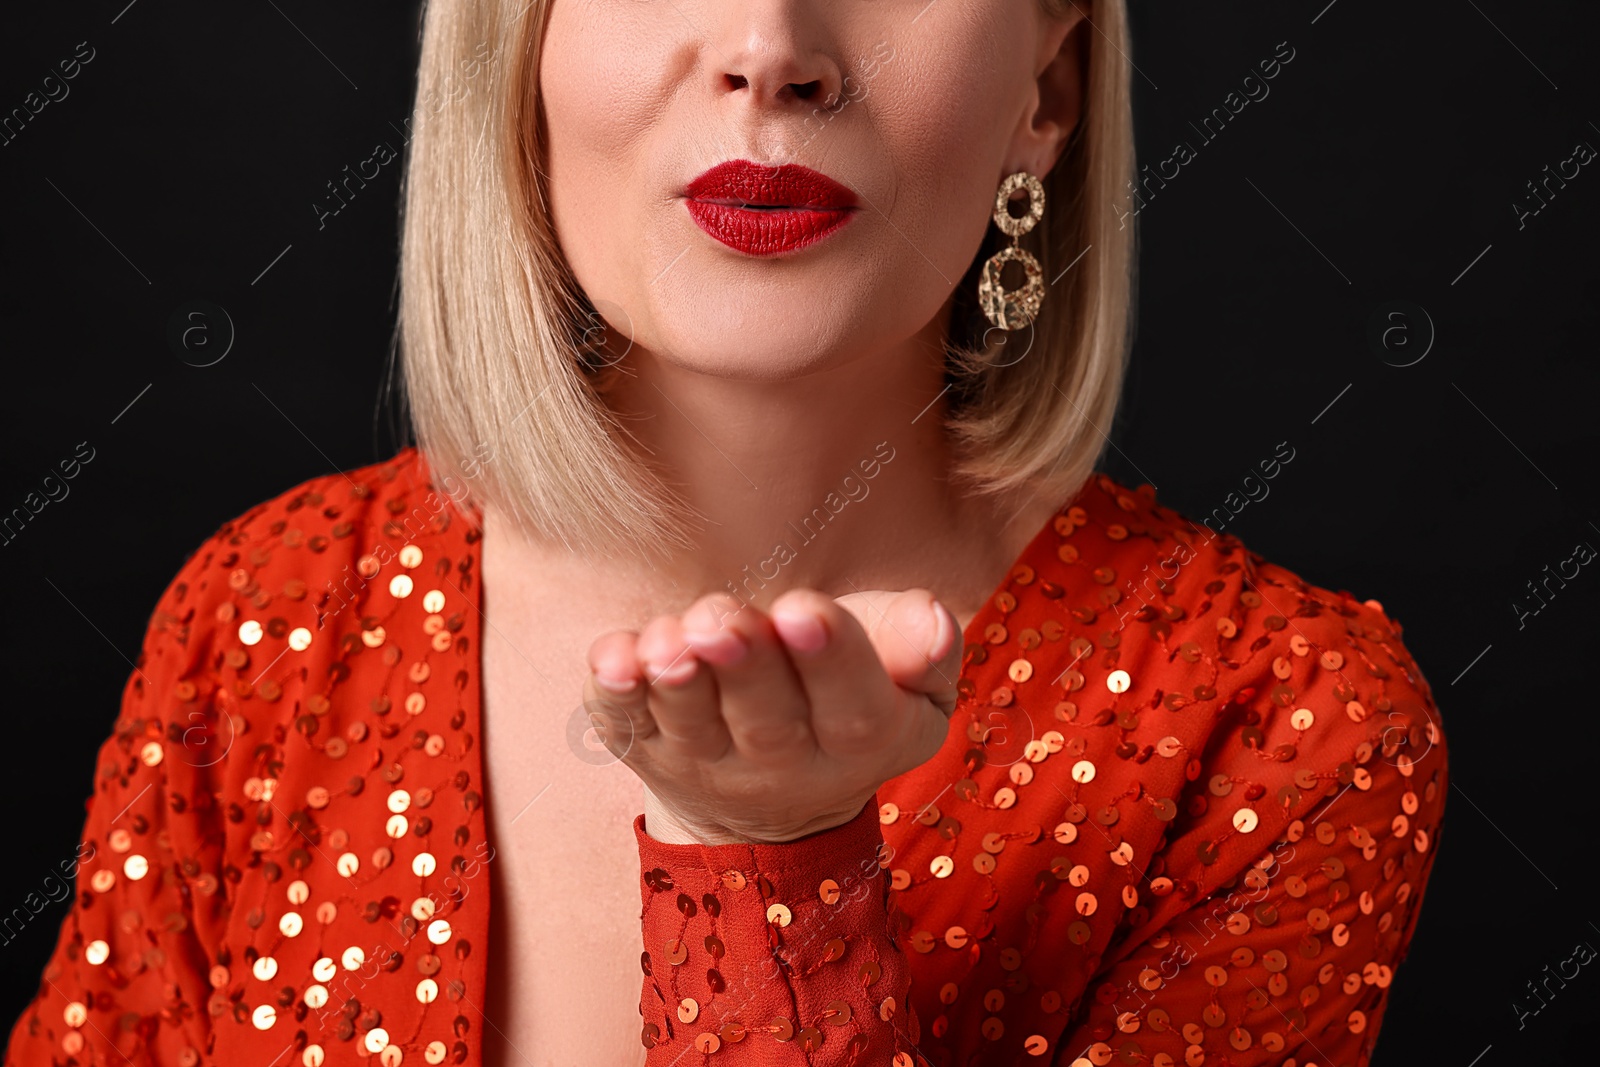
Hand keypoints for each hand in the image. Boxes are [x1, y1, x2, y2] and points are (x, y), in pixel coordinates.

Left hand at [581, 588, 961, 844]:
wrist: (776, 796)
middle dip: (742, 665)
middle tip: (721, 617)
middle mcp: (783, 768)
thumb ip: (926, 648)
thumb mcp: (910, 682)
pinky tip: (610, 658)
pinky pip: (626, 728)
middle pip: (766, 720)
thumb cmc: (851, 696)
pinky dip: (613, 695)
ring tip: (667, 639)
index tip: (802, 609)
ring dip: (675, 682)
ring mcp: (709, 766)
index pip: (854, 707)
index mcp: (864, 739)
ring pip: (693, 727)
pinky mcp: (649, 753)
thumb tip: (933, 619)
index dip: (829, 659)